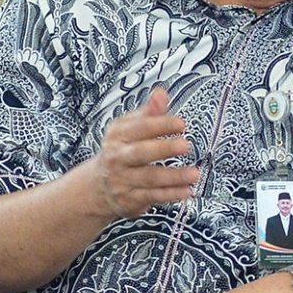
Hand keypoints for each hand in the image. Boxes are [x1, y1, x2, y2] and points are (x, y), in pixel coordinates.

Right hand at [91, 87, 199, 219]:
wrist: (97, 187)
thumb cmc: (120, 152)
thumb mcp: (128, 129)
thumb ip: (149, 112)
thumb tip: (162, 93)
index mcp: (118, 135)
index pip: (140, 127)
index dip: (161, 125)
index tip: (181, 123)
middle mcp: (118, 157)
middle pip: (141, 152)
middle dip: (164, 148)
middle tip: (185, 145)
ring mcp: (123, 179)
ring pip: (150, 177)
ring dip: (174, 176)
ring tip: (194, 173)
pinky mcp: (130, 199)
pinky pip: (153, 196)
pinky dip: (170, 194)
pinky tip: (186, 191)